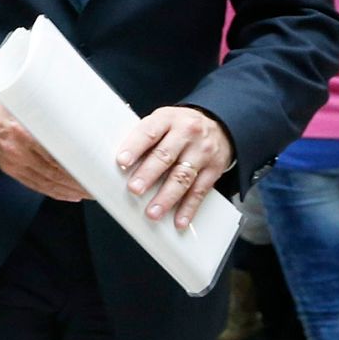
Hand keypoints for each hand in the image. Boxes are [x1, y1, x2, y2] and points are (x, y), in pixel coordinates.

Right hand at [0, 93, 89, 202]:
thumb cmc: (0, 105)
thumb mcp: (23, 104)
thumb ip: (45, 114)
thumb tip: (75, 116)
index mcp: (22, 134)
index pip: (54, 157)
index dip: (74, 168)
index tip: (92, 170)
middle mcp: (17, 152)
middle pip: (53, 174)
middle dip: (77, 183)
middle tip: (96, 185)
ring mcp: (13, 164)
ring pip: (47, 183)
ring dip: (69, 190)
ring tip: (88, 193)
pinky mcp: (10, 170)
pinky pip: (35, 185)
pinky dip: (54, 192)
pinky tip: (68, 195)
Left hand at [117, 106, 234, 229]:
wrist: (218, 125)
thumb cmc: (180, 126)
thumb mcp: (162, 121)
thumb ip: (144, 138)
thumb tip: (120, 163)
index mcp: (167, 119)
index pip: (149, 132)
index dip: (134, 147)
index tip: (122, 161)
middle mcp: (186, 133)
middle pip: (165, 155)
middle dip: (148, 174)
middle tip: (134, 189)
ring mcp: (202, 152)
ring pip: (183, 176)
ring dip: (167, 197)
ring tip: (153, 211)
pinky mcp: (214, 169)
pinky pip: (200, 191)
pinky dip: (189, 208)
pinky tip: (179, 220)